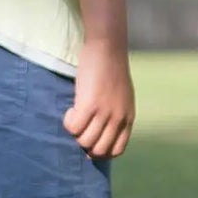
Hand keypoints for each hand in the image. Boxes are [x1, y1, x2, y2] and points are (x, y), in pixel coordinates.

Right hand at [64, 39, 135, 157]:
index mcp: (128, 118)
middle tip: (79, 129)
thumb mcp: (122, 97)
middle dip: (85, 144)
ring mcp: (104, 113)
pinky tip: (71, 109)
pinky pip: (73, 127)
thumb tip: (102, 132)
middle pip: (98, 150)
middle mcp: (118, 118)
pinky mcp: (89, 104)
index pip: (116, 150)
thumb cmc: (112, 69)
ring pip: (84, 141)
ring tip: (75, 115)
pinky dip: (68, 122)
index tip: (90, 140)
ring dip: (75, 132)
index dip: (101, 151)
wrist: (108, 47)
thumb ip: (116, 114)